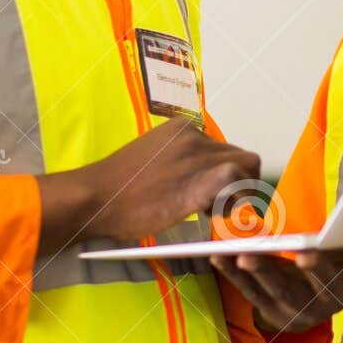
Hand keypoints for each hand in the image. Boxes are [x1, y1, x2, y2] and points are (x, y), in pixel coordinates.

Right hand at [36, 121, 261, 250]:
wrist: (96, 197)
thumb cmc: (118, 187)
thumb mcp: (153, 159)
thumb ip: (179, 161)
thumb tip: (200, 178)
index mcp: (183, 129)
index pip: (225, 148)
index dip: (224, 174)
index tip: (209, 194)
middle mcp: (195, 136)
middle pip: (242, 157)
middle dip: (239, 184)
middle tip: (215, 206)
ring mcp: (198, 156)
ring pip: (246, 168)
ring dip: (238, 193)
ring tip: (210, 211)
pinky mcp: (199, 180)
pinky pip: (236, 184)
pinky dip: (232, 201)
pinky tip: (208, 214)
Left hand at [210, 221, 342, 332]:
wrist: (310, 306)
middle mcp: (330, 304)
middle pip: (327, 288)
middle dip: (318, 269)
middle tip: (305, 253)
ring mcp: (298, 310)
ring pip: (282, 293)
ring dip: (265, 273)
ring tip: (248, 254)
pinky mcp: (269, 310)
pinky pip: (250, 294)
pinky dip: (234, 276)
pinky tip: (219, 256)